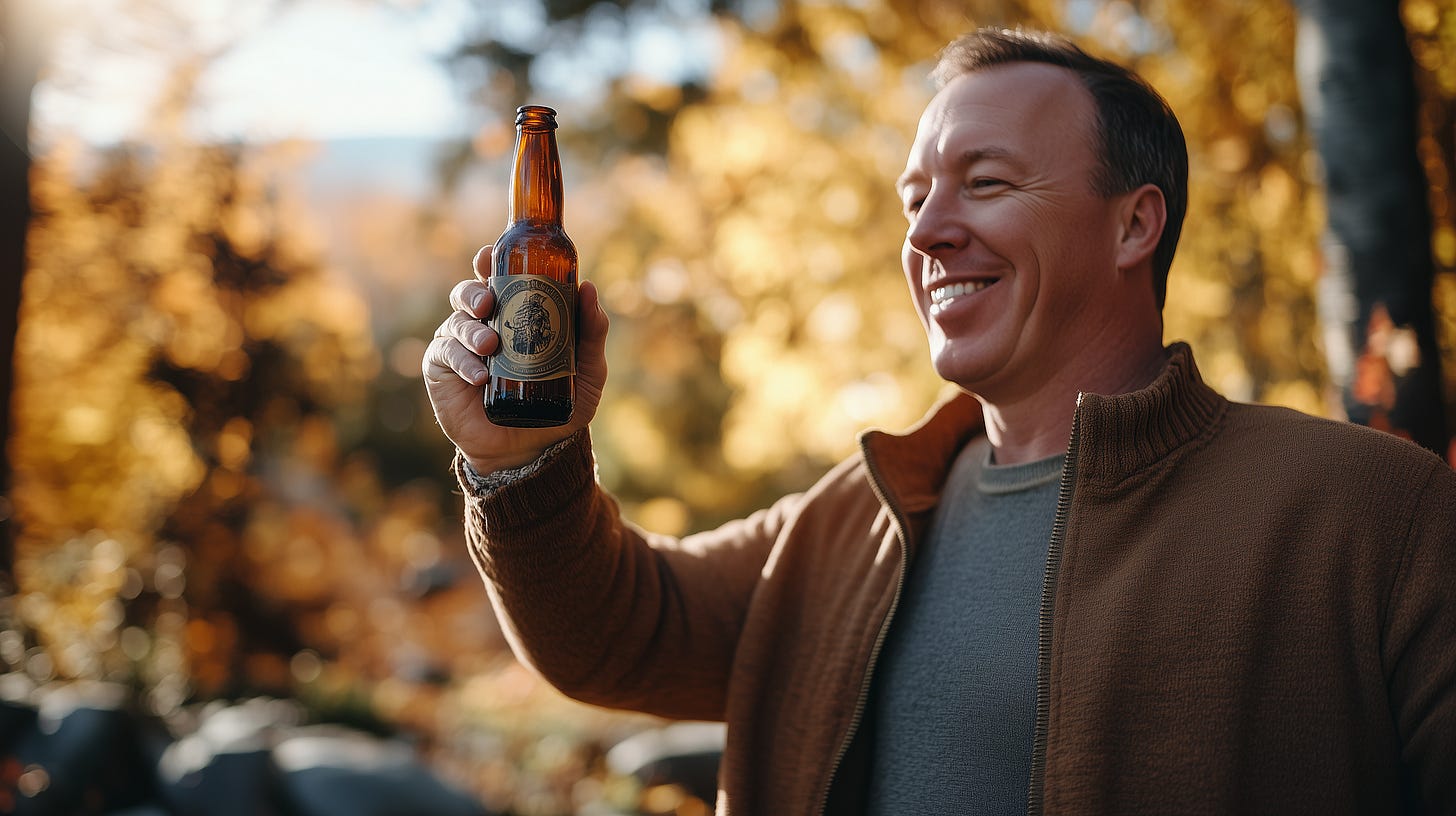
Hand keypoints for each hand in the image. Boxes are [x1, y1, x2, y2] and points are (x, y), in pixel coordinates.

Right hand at [423, 245, 608, 475]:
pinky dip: (462, 361)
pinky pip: (446, 355)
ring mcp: (461, 346)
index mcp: (513, 314)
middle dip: (475, 292)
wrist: (532, 450)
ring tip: (490, 346)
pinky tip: (479, 376)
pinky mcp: (442, 370)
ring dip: (471, 330)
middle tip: (489, 304)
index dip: (488, 262)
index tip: (489, 257)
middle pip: (469, 292)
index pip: (496, 278)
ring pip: (456, 322)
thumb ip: (592, 334)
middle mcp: (483, 324)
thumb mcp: (587, 372)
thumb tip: (589, 289)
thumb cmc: (560, 405)